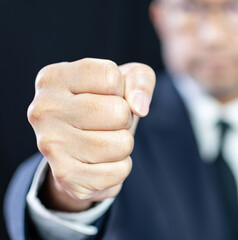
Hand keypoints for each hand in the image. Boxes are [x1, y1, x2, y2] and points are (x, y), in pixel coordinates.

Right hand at [28, 58, 155, 211]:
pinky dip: (120, 167)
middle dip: (125, 118)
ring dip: (124, 144)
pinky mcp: (66, 177)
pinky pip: (119, 171)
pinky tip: (101, 162)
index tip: (108, 94)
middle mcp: (44, 110)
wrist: (81, 151)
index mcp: (53, 79)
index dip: (122, 88)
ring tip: (104, 140)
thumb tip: (140, 108)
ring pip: (122, 144)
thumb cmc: (105, 105)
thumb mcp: (126, 80)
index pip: (110, 77)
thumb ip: (140, 80)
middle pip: (118, 112)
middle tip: (109, 122)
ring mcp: (51, 145)